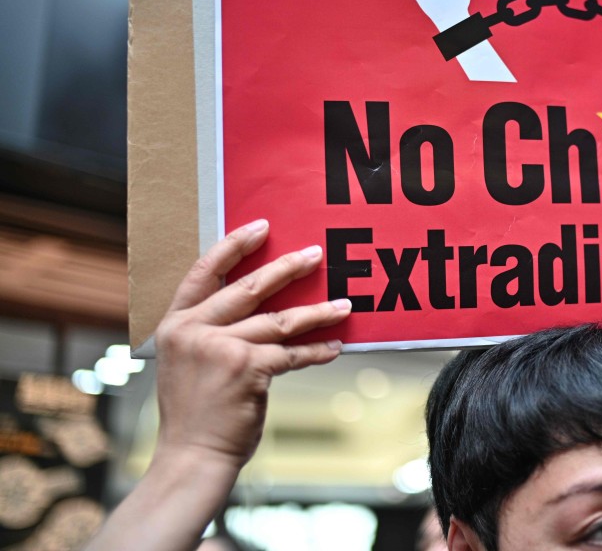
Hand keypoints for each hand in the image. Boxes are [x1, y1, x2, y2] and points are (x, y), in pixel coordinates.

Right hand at [153, 220, 347, 472]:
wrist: (191, 456)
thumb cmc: (195, 412)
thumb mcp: (188, 363)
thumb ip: (210, 333)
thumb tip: (257, 310)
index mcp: (175, 324)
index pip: (204, 272)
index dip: (234, 246)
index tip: (262, 227)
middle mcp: (194, 330)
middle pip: (249, 289)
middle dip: (288, 269)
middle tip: (317, 255)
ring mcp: (220, 348)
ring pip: (280, 321)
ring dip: (317, 313)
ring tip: (345, 305)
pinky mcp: (247, 369)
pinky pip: (292, 354)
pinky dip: (316, 352)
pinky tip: (335, 348)